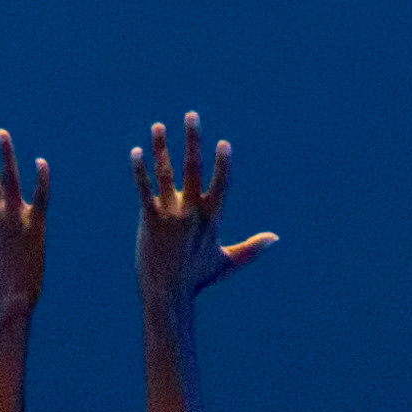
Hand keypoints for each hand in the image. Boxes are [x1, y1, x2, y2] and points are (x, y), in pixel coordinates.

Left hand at [133, 114, 276, 305]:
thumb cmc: (198, 279)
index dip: (222, 164)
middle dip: (193, 141)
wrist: (168, 295)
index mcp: (211, 218)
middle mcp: (191, 212)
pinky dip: (139, 171)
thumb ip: (252, 248)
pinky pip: (144, 190)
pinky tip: (136, 152)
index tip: (223, 143)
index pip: (220, 185)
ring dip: (161, 148)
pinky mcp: (149, 221)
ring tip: (158, 126)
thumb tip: (276, 239)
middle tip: (192, 116)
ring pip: (165, 174)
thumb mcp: (228, 262)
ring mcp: (169, 215)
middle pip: (193, 169)